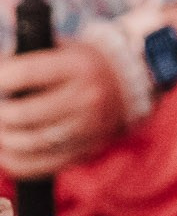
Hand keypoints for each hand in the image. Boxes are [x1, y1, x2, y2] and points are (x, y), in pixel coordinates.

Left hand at [0, 42, 126, 174]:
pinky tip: (4, 152)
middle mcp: (87, 99)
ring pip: (31, 143)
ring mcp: (87, 129)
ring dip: (3, 139)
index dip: (1, 78)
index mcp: (79, 67)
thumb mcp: (60, 49)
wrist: (125, 86)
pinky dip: (15, 162)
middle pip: (26, 114)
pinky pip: (42, 165)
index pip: (26, 73)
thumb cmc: (80, 65)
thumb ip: (24, 61)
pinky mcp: (85, 152)